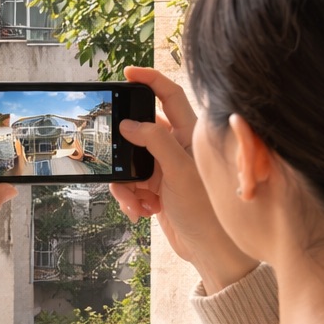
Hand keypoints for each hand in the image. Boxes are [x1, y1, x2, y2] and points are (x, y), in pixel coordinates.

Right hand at [112, 66, 256, 293]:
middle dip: (124, 149)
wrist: (209, 250)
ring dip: (126, 184)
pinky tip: (140, 212)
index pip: (169, 95)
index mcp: (188, 134)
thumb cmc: (205, 210)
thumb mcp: (179, 171)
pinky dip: (129, 198)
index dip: (149, 80)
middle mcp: (176, 148)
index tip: (127, 73)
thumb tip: (129, 125)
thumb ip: (155, 142)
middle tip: (113, 155)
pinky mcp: (156, 190)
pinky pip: (130, 185)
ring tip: (137, 201)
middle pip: (139, 133)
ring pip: (130, 163)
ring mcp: (165, 170)